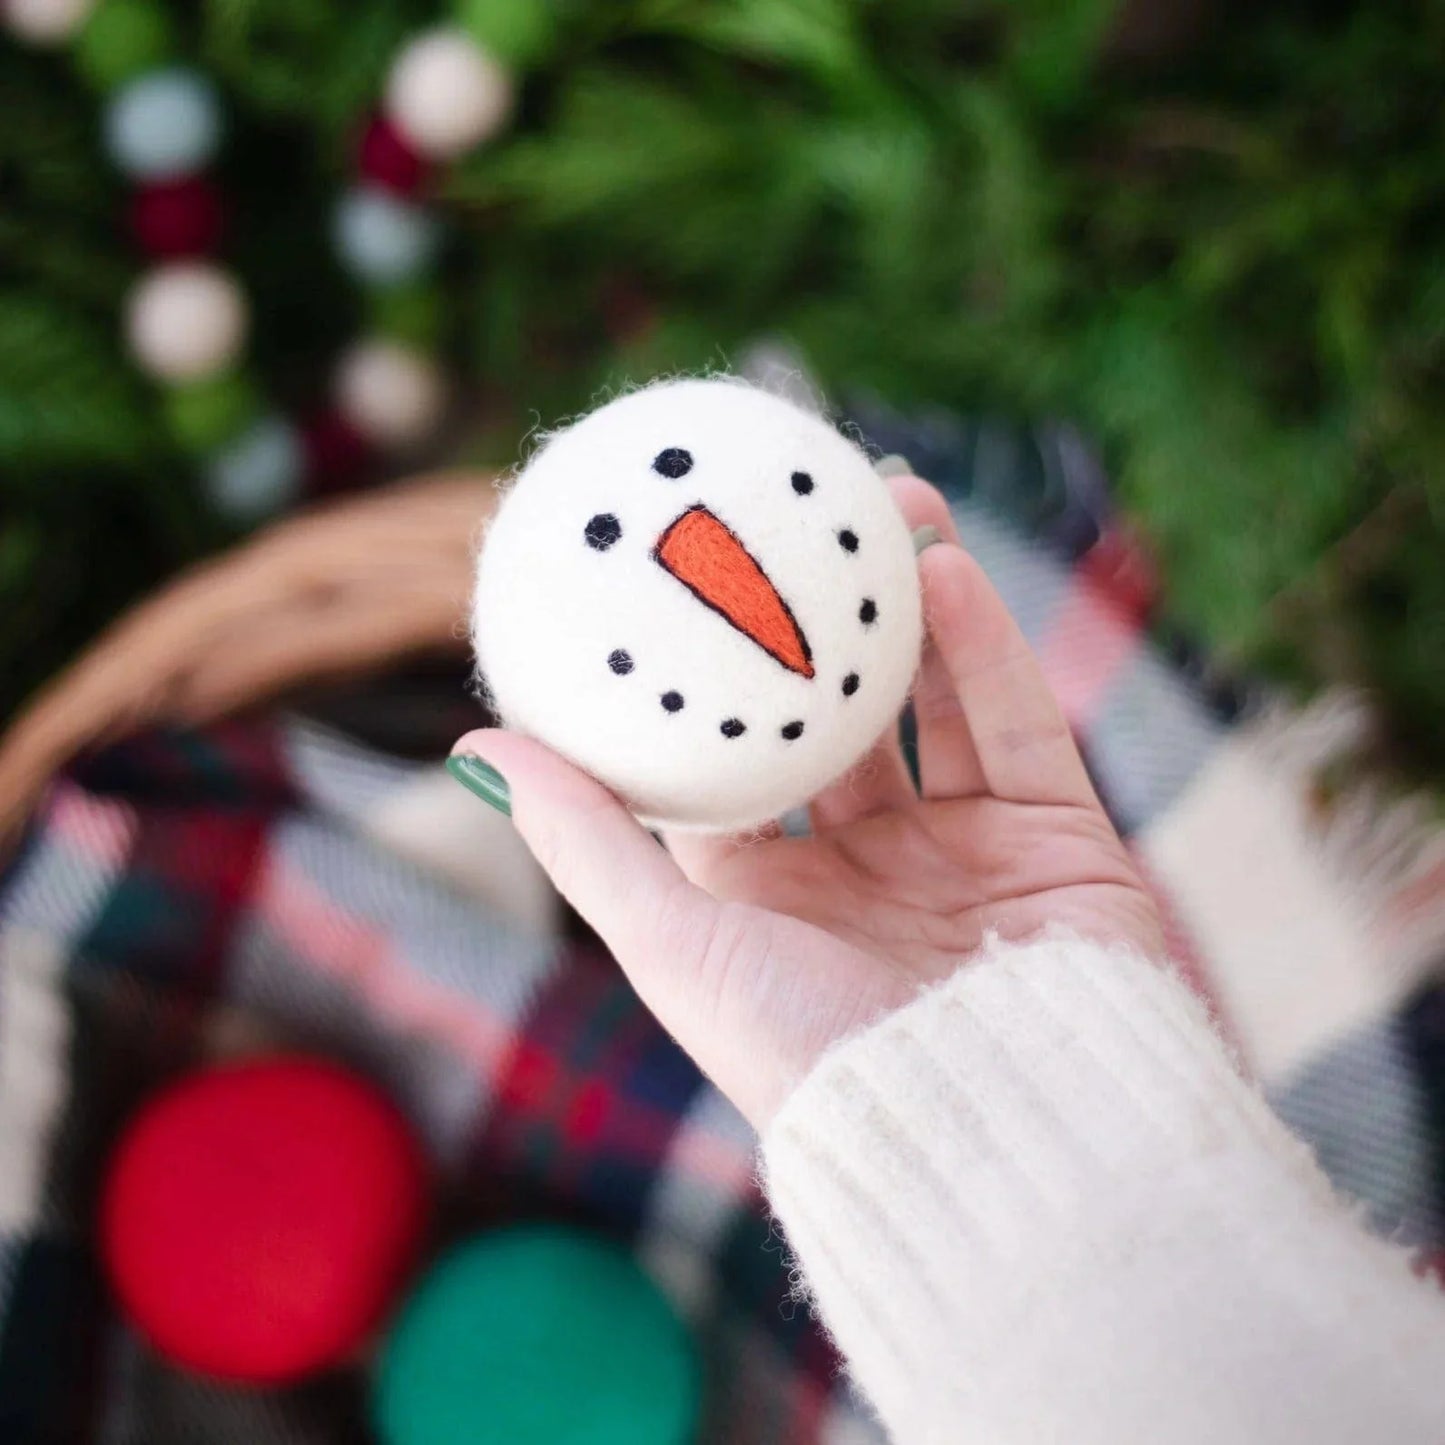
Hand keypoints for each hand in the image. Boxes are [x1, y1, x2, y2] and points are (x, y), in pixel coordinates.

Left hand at [453, 476, 1161, 1127]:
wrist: (994, 1141)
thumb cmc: (809, 1055)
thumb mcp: (675, 940)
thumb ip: (587, 839)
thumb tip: (477, 745)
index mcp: (767, 892)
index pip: (727, 757)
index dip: (702, 670)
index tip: (682, 580)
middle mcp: (863, 867)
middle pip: (836, 713)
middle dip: (819, 619)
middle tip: (796, 518)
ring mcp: (962, 850)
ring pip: (934, 702)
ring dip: (909, 607)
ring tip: (885, 506)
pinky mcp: (1056, 839)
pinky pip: (1018, 723)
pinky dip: (986, 647)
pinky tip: (946, 569)